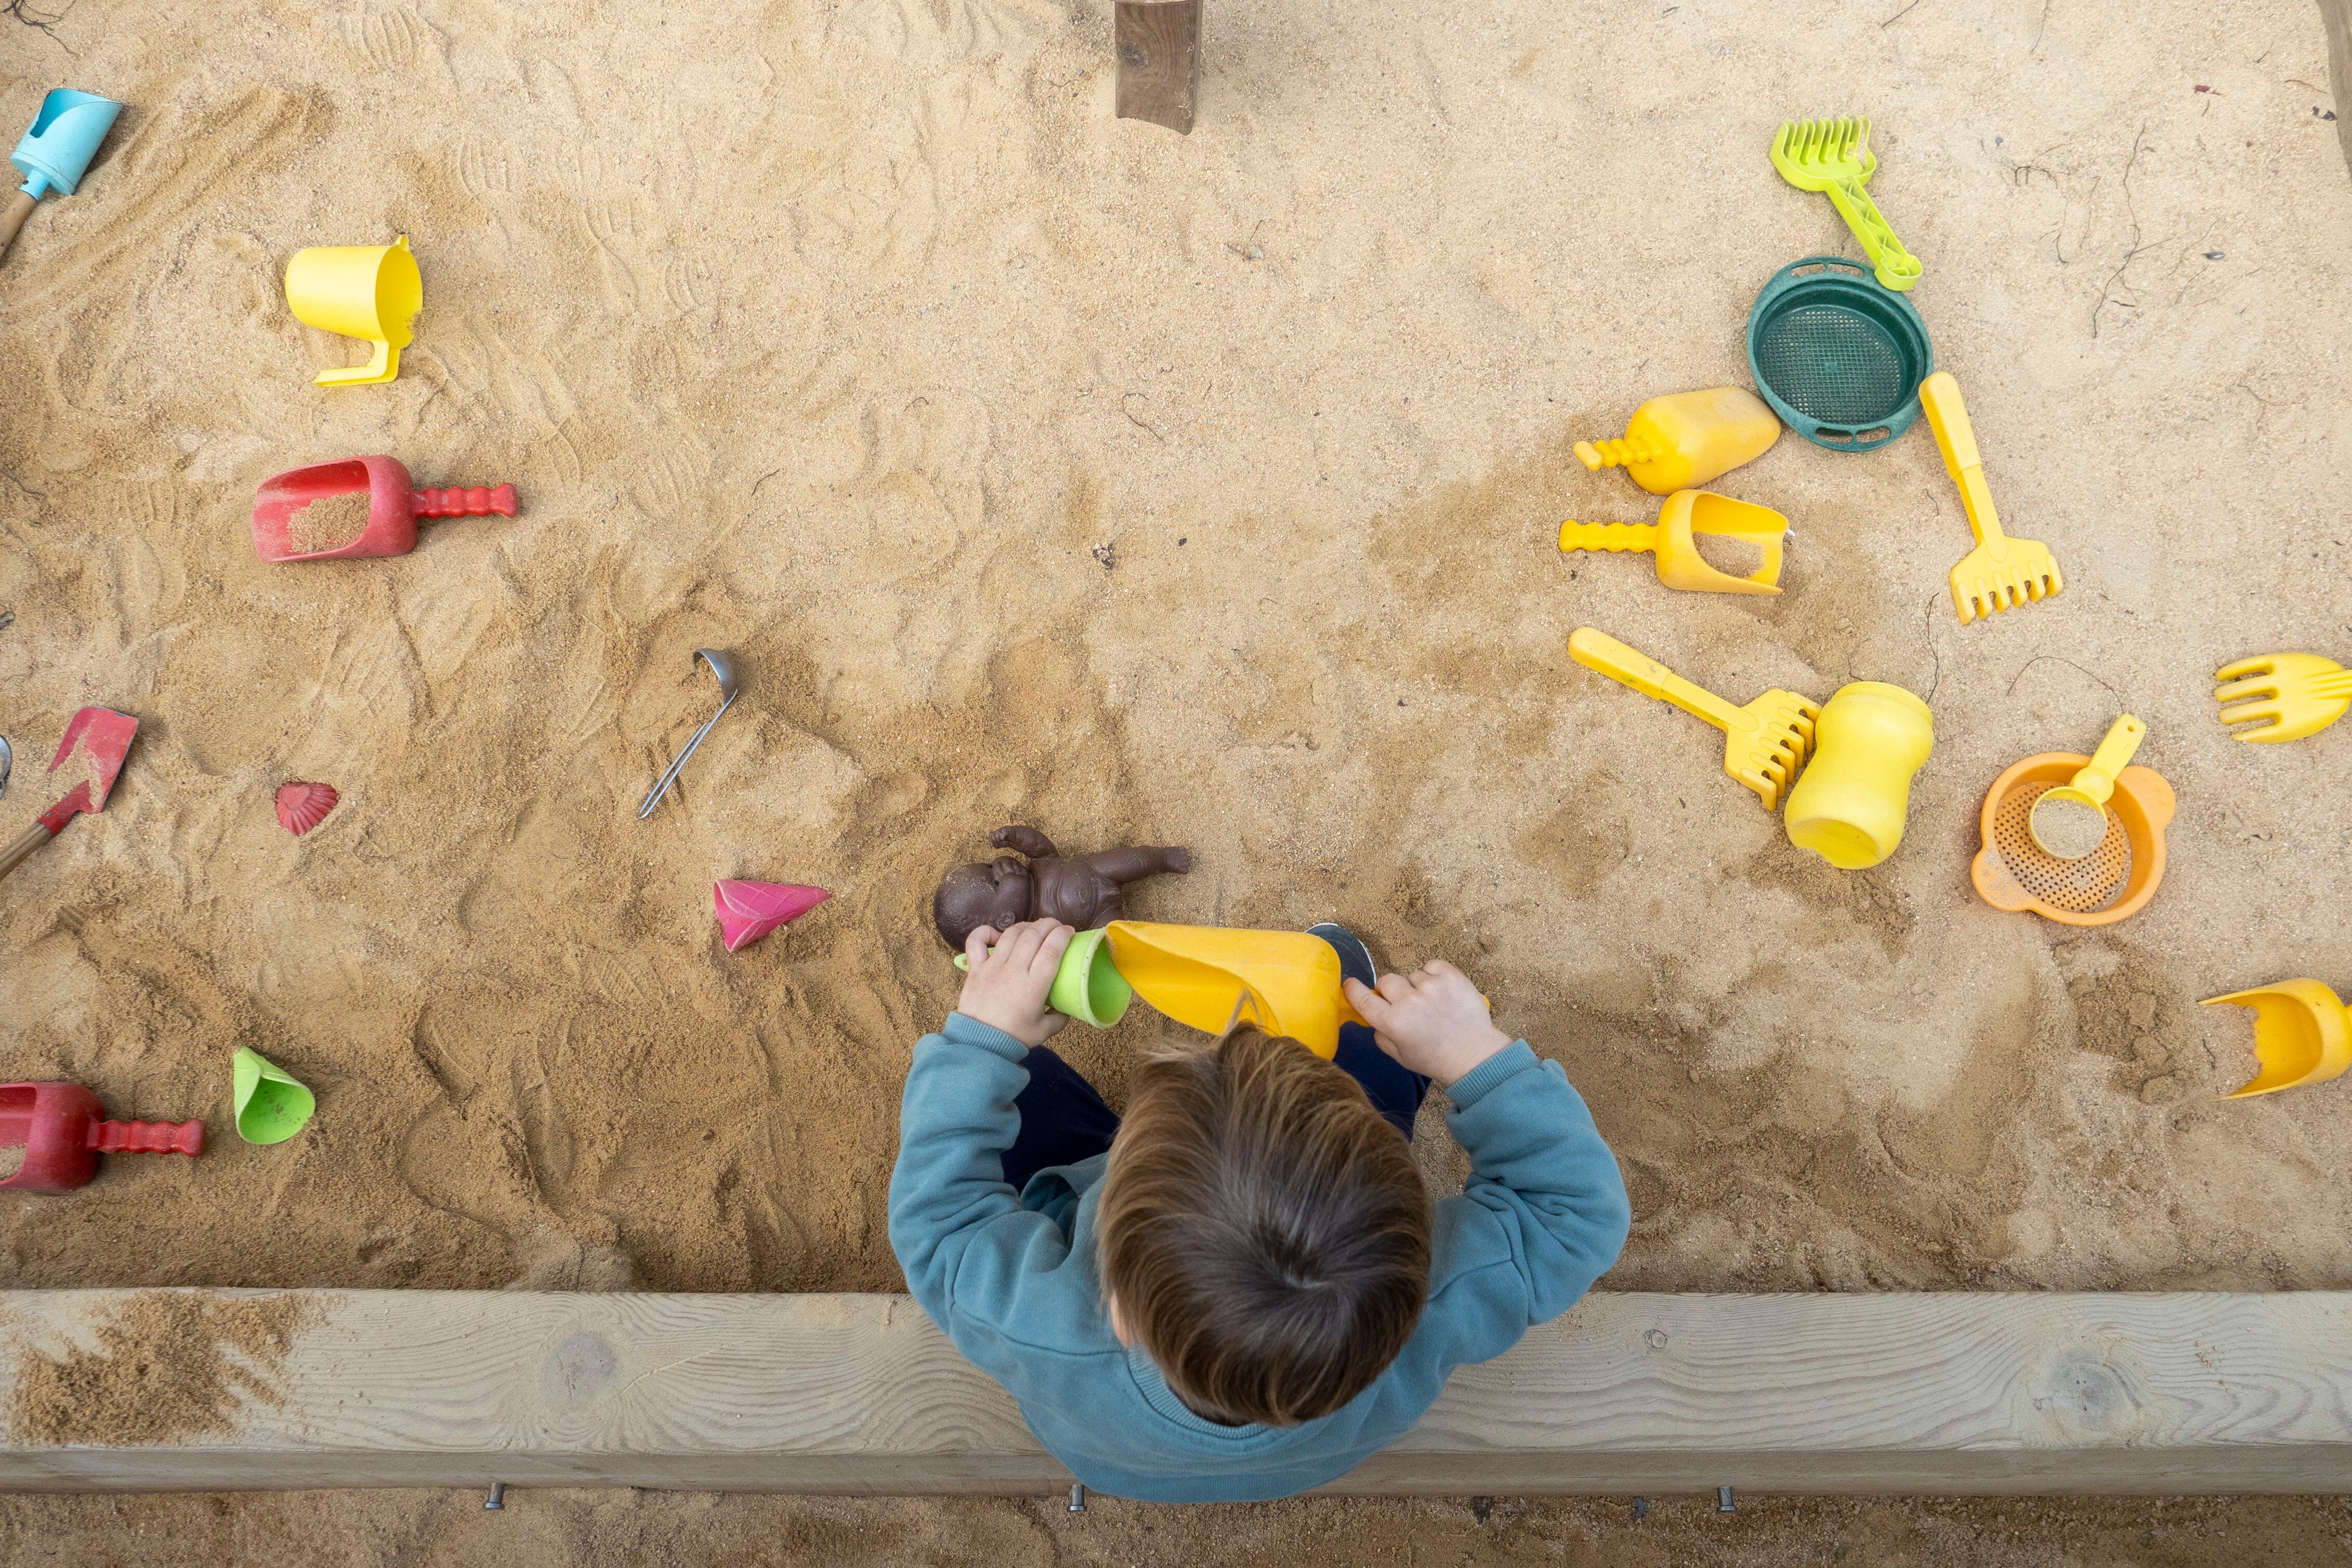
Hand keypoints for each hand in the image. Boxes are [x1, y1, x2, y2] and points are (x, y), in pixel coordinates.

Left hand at [957, 919, 1073, 1047]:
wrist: (979, 1044)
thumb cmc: (1013, 1037)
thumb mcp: (1044, 1030)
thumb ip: (1059, 1017)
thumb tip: (1066, 1006)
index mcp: (1034, 985)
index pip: (1052, 949)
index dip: (1063, 935)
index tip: (1069, 932)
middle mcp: (1014, 970)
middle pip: (1033, 935)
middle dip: (1048, 924)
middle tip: (1056, 926)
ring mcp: (993, 967)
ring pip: (1010, 934)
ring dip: (1025, 925)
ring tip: (1034, 928)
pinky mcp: (975, 968)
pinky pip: (976, 941)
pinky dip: (986, 931)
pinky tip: (997, 934)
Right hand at [1344, 960, 1510, 1086]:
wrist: (1474, 1055)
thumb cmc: (1435, 1059)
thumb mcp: (1400, 1056)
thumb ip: (1381, 1035)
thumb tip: (1372, 1015)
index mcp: (1393, 1023)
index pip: (1364, 999)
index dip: (1354, 989)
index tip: (1350, 984)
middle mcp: (1408, 1002)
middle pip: (1386, 981)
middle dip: (1392, 991)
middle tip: (1407, 1004)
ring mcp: (1431, 986)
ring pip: (1411, 975)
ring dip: (1417, 986)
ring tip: (1433, 1003)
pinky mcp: (1450, 976)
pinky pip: (1431, 965)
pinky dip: (1434, 975)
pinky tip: (1442, 991)